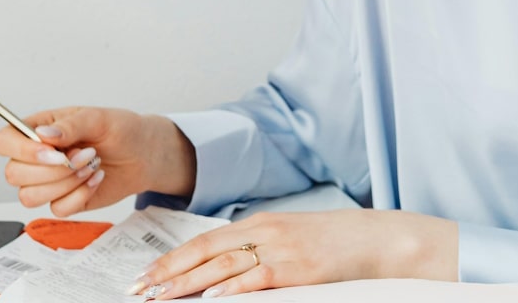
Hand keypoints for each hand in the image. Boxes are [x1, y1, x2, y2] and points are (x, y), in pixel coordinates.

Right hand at [0, 107, 195, 216]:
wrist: (143, 155)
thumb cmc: (121, 130)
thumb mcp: (98, 118)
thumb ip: (71, 125)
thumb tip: (43, 135)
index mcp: (37, 130)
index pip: (3, 141)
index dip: (21, 150)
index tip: (54, 152)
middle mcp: (36, 157)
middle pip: (13, 174)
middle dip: (53, 170)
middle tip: (84, 155)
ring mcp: (47, 181)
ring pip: (29, 197)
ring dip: (65, 184)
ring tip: (91, 166)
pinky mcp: (63, 201)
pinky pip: (56, 209)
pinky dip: (79, 197)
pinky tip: (95, 180)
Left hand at [128, 209, 458, 298]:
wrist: (379, 238)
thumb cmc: (335, 242)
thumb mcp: (290, 237)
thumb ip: (256, 248)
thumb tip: (222, 272)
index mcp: (258, 223)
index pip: (203, 242)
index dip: (171, 260)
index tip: (146, 276)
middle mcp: (263, 232)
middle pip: (203, 253)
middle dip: (167, 274)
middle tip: (139, 290)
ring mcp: (279, 249)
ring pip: (222, 268)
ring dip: (186, 285)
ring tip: (160, 297)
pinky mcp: (297, 269)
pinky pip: (257, 279)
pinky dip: (232, 290)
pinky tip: (211, 300)